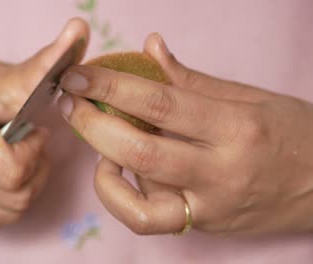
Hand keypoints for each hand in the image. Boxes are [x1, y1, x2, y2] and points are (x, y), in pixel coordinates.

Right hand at [0, 18, 88, 230]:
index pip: (11, 169)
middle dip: (34, 170)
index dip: (33, 152)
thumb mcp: (5, 79)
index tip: (32, 131)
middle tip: (26, 145)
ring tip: (12, 158)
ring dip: (23, 187)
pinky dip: (5, 201)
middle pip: (15, 195)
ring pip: (8, 212)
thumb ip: (44, 65)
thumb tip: (80, 30)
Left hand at [58, 33, 312, 235]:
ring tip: (98, 141)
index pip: (159, 102)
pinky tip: (122, 171)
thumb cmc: (294, 134)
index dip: (111, 86)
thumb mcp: (250, 97)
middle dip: (92, 124)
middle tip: (70, 102)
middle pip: (139, 150)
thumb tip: (148, 49)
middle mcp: (222, 171)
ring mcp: (212, 206)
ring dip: (103, 166)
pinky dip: (124, 196)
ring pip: (139, 198)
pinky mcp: (204, 226)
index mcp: (236, 126)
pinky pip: (151, 219)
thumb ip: (190, 79)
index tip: (79, 75)